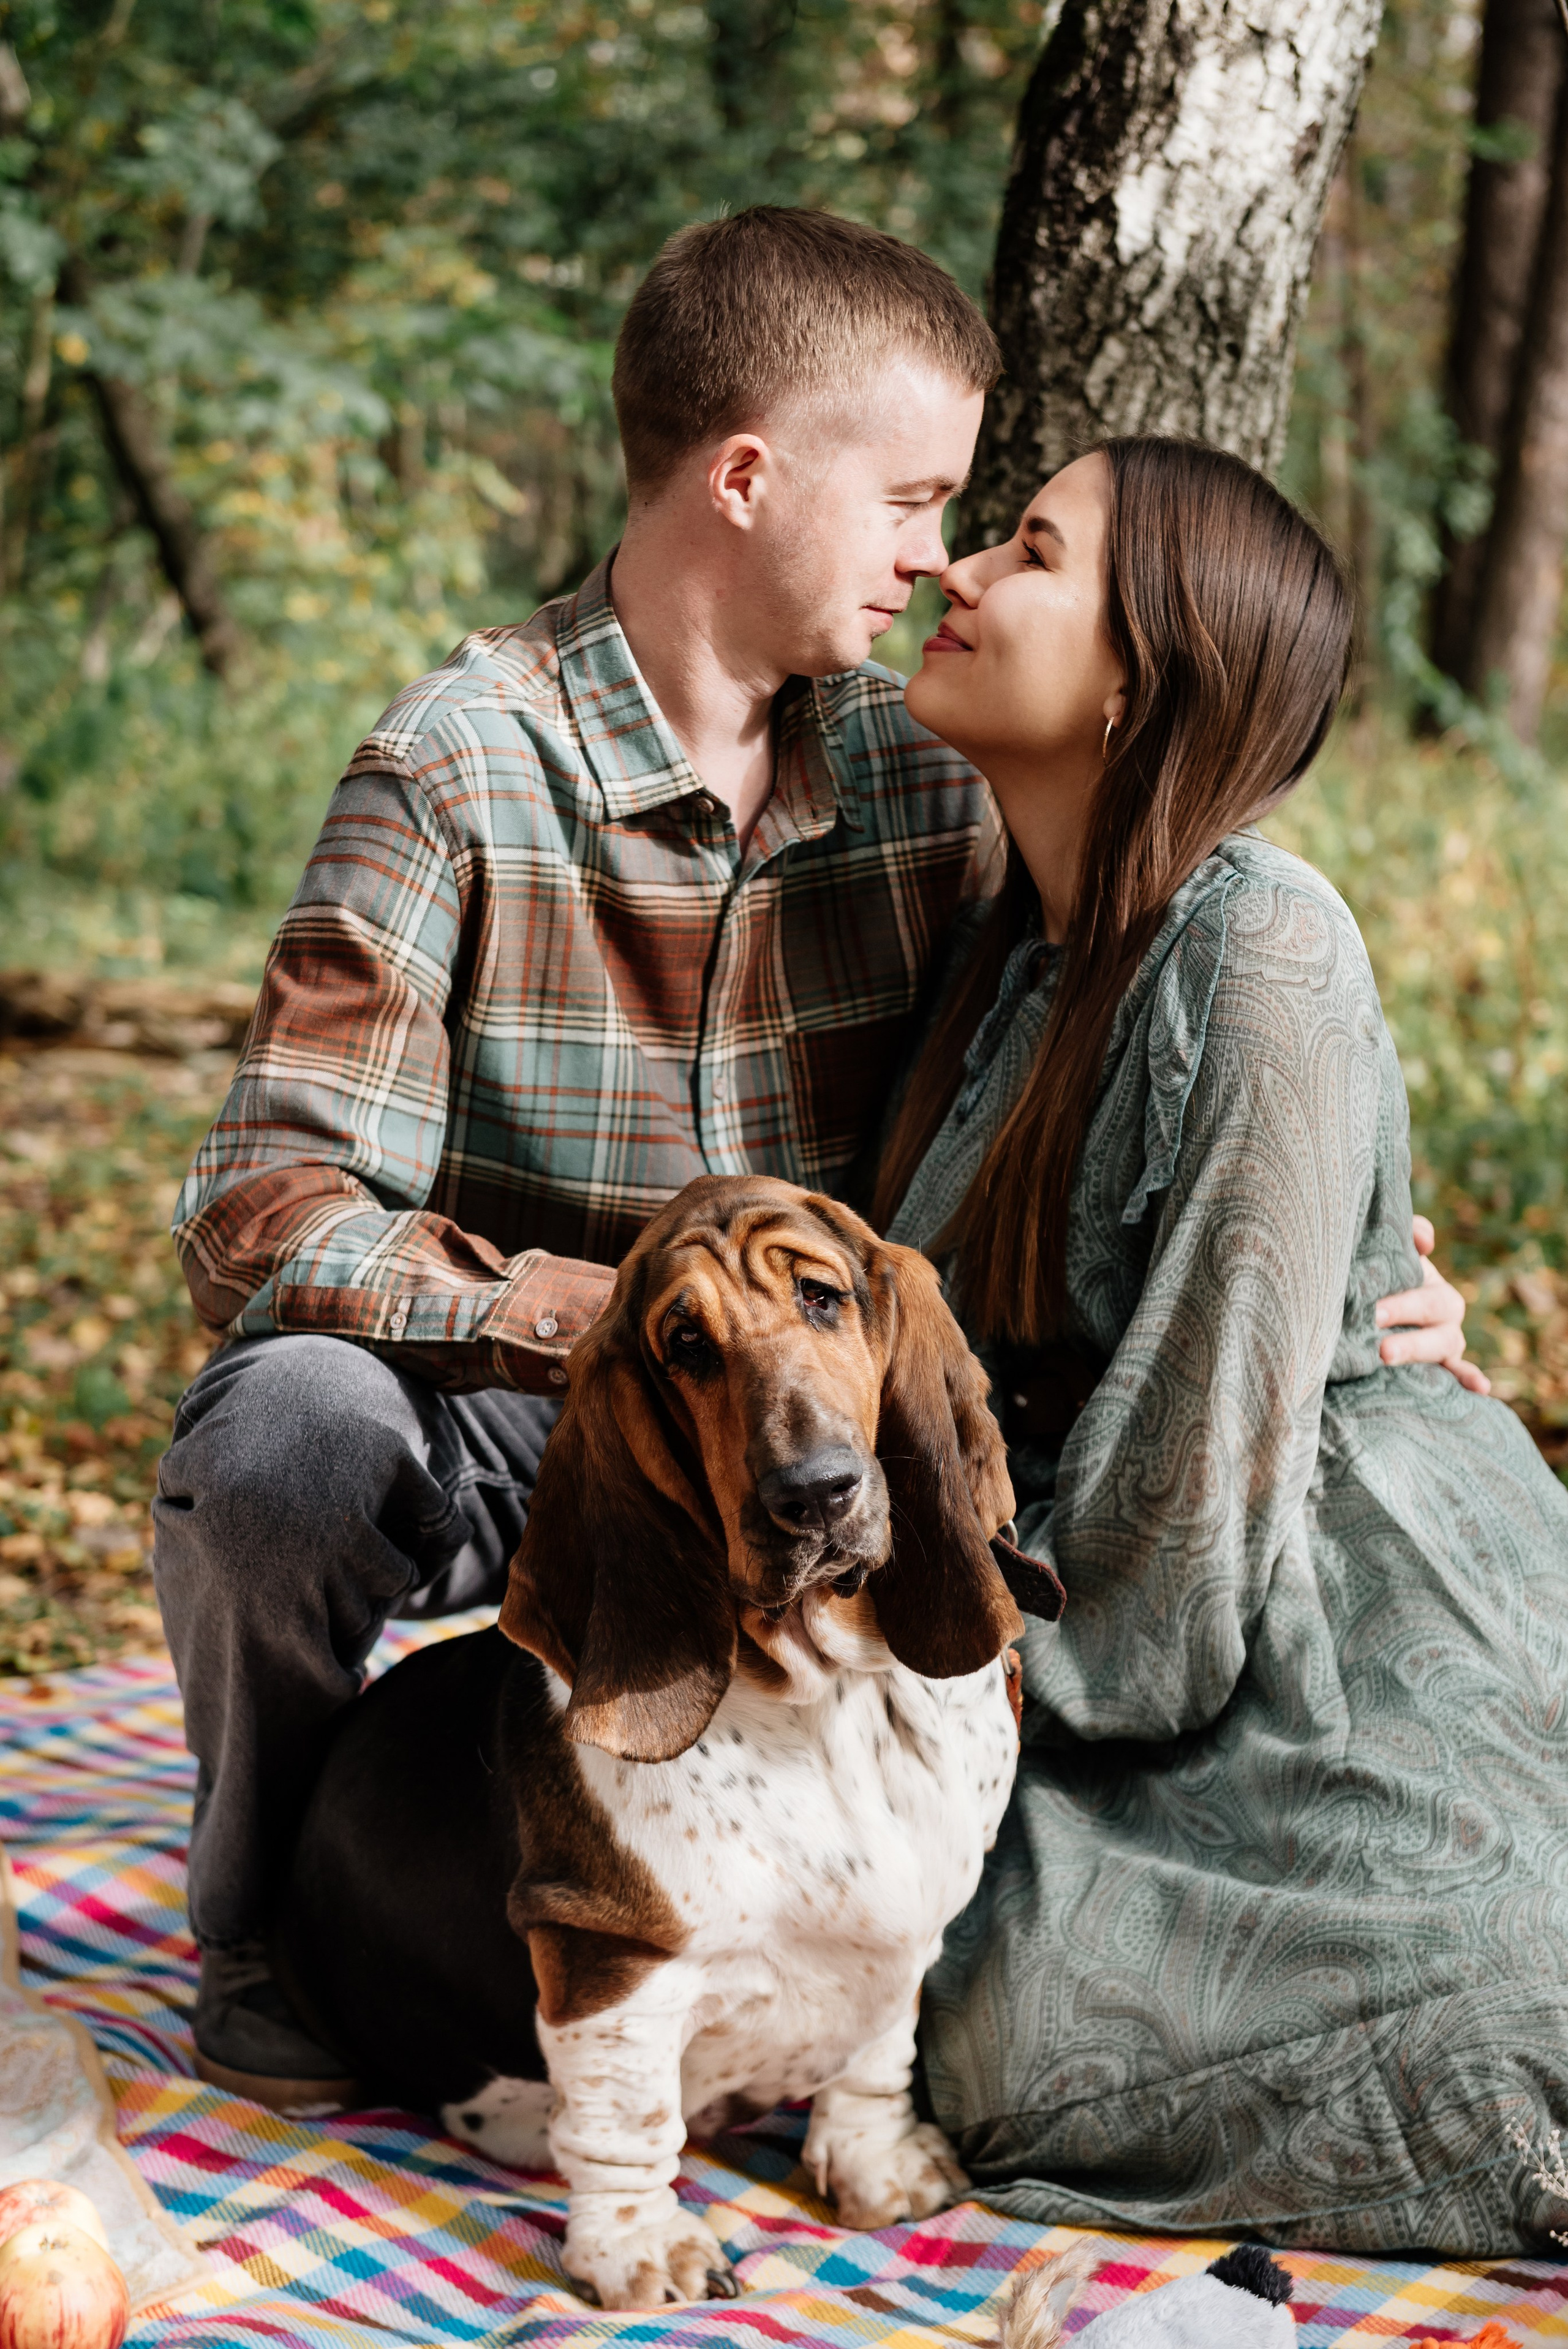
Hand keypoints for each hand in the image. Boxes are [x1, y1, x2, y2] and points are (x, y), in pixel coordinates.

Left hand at [1374, 1216, 1489, 1394]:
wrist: (1378, 1312)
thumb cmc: (1386, 1279)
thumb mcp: (1393, 1254)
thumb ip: (1408, 1234)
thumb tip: (1425, 1239)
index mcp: (1432, 1285)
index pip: (1424, 1285)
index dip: (1403, 1301)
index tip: (1375, 1312)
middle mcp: (1444, 1313)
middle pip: (1429, 1314)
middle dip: (1403, 1320)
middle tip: (1375, 1330)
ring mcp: (1446, 1342)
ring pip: (1442, 1345)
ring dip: (1416, 1349)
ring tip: (1386, 1355)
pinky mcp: (1445, 1365)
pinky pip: (1460, 1371)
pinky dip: (1470, 1378)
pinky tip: (1481, 1388)